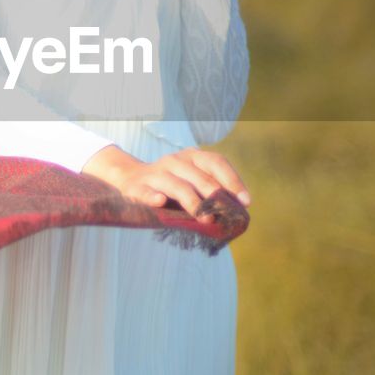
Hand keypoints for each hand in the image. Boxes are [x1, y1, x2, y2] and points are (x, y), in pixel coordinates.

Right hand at [82, 144, 249, 217]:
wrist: (130, 178)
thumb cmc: (172, 184)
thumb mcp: (192, 180)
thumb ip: (211, 191)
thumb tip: (238, 210)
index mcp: (192, 157)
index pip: (216, 163)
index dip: (233, 181)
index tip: (245, 201)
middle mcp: (175, 161)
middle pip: (199, 176)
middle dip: (215, 196)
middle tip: (225, 214)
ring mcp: (156, 173)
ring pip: (177, 186)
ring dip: (193, 201)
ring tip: (205, 217)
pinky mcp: (136, 187)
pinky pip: (145, 192)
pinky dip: (153, 196)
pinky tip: (161, 202)